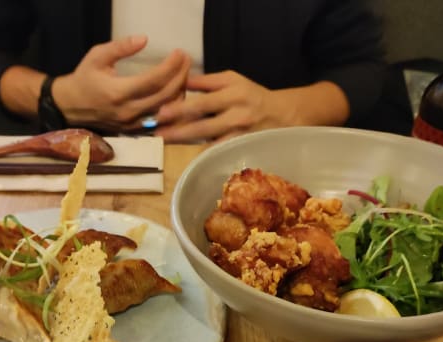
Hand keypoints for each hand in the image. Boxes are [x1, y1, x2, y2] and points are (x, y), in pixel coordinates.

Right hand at [54, 36, 190, 131]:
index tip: (180, 53)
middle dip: (181, 76)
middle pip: (166, 96)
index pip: (154, 79)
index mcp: (118, 92)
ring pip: (167, 111)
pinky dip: (172, 108)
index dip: (171, 66)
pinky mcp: (135, 130)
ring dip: (180, 92)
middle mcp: (128, 111)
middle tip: (186, 61)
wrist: (70, 107)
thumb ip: (120, 47)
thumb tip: (144, 39)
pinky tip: (176, 94)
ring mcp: (133, 124)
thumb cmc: (84, 79)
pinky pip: (161, 121)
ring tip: (183, 75)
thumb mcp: (97, 56)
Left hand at [154, 71, 349, 142]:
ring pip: (209, 140)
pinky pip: (221, 153)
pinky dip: (203, 156)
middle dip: (177, 129)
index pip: (202, 100)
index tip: (159, 112)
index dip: (179, 107)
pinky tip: (187, 160)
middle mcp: (237, 113)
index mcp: (233, 92)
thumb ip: (207, 83)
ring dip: (186, 143)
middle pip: (202, 122)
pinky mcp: (244, 148)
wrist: (285, 115)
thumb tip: (180, 82)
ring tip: (166, 144)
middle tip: (157, 133)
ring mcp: (241, 133)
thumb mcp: (234, 81)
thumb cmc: (253, 96)